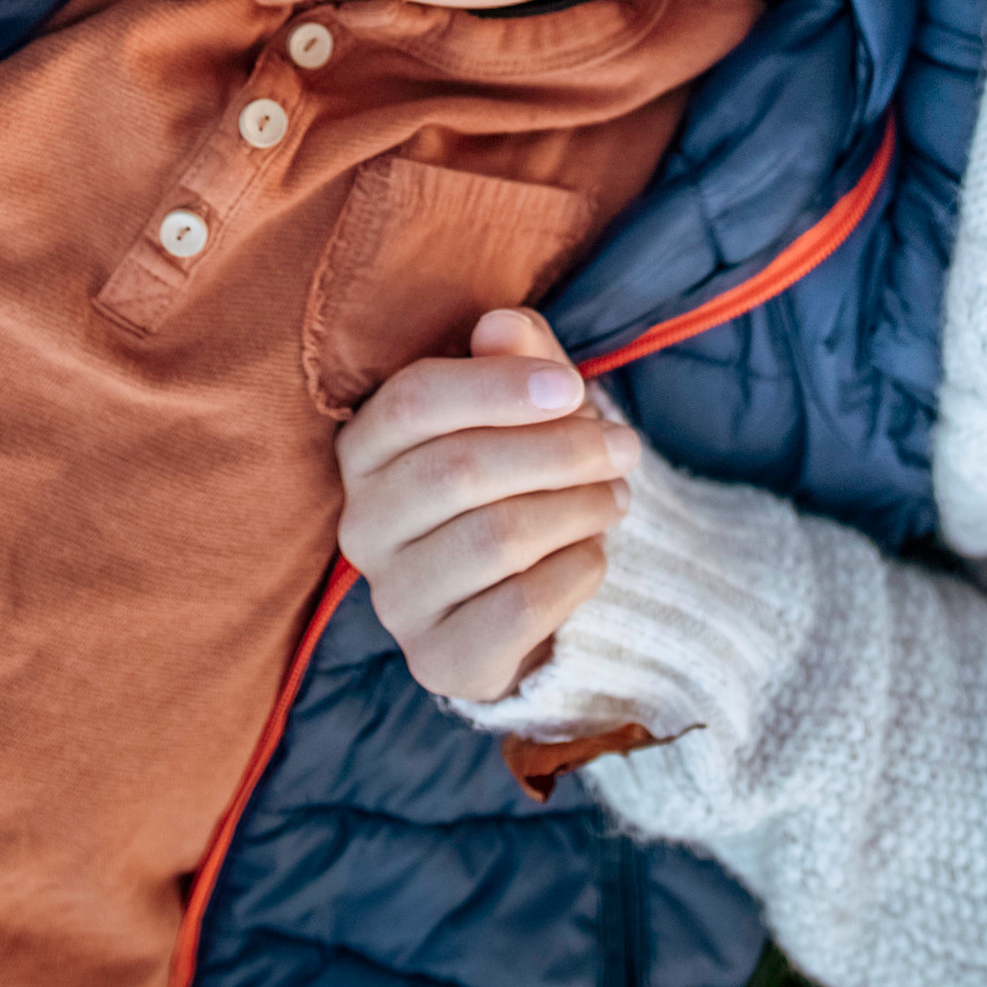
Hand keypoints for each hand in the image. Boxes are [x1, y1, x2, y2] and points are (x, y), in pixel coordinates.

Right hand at [336, 307, 641, 701]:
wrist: (524, 597)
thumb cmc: (518, 473)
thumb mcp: (522, 402)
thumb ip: (514, 355)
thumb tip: (501, 325)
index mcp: (365, 448)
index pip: (413, 401)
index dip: (498, 387)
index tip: (573, 386)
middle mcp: (363, 525)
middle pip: (459, 470)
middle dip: (559, 451)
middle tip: (623, 447)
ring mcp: (395, 599)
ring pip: (494, 538)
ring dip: (577, 508)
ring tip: (617, 496)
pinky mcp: (438, 660)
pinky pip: (518, 608)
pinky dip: (574, 569)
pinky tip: (593, 552)